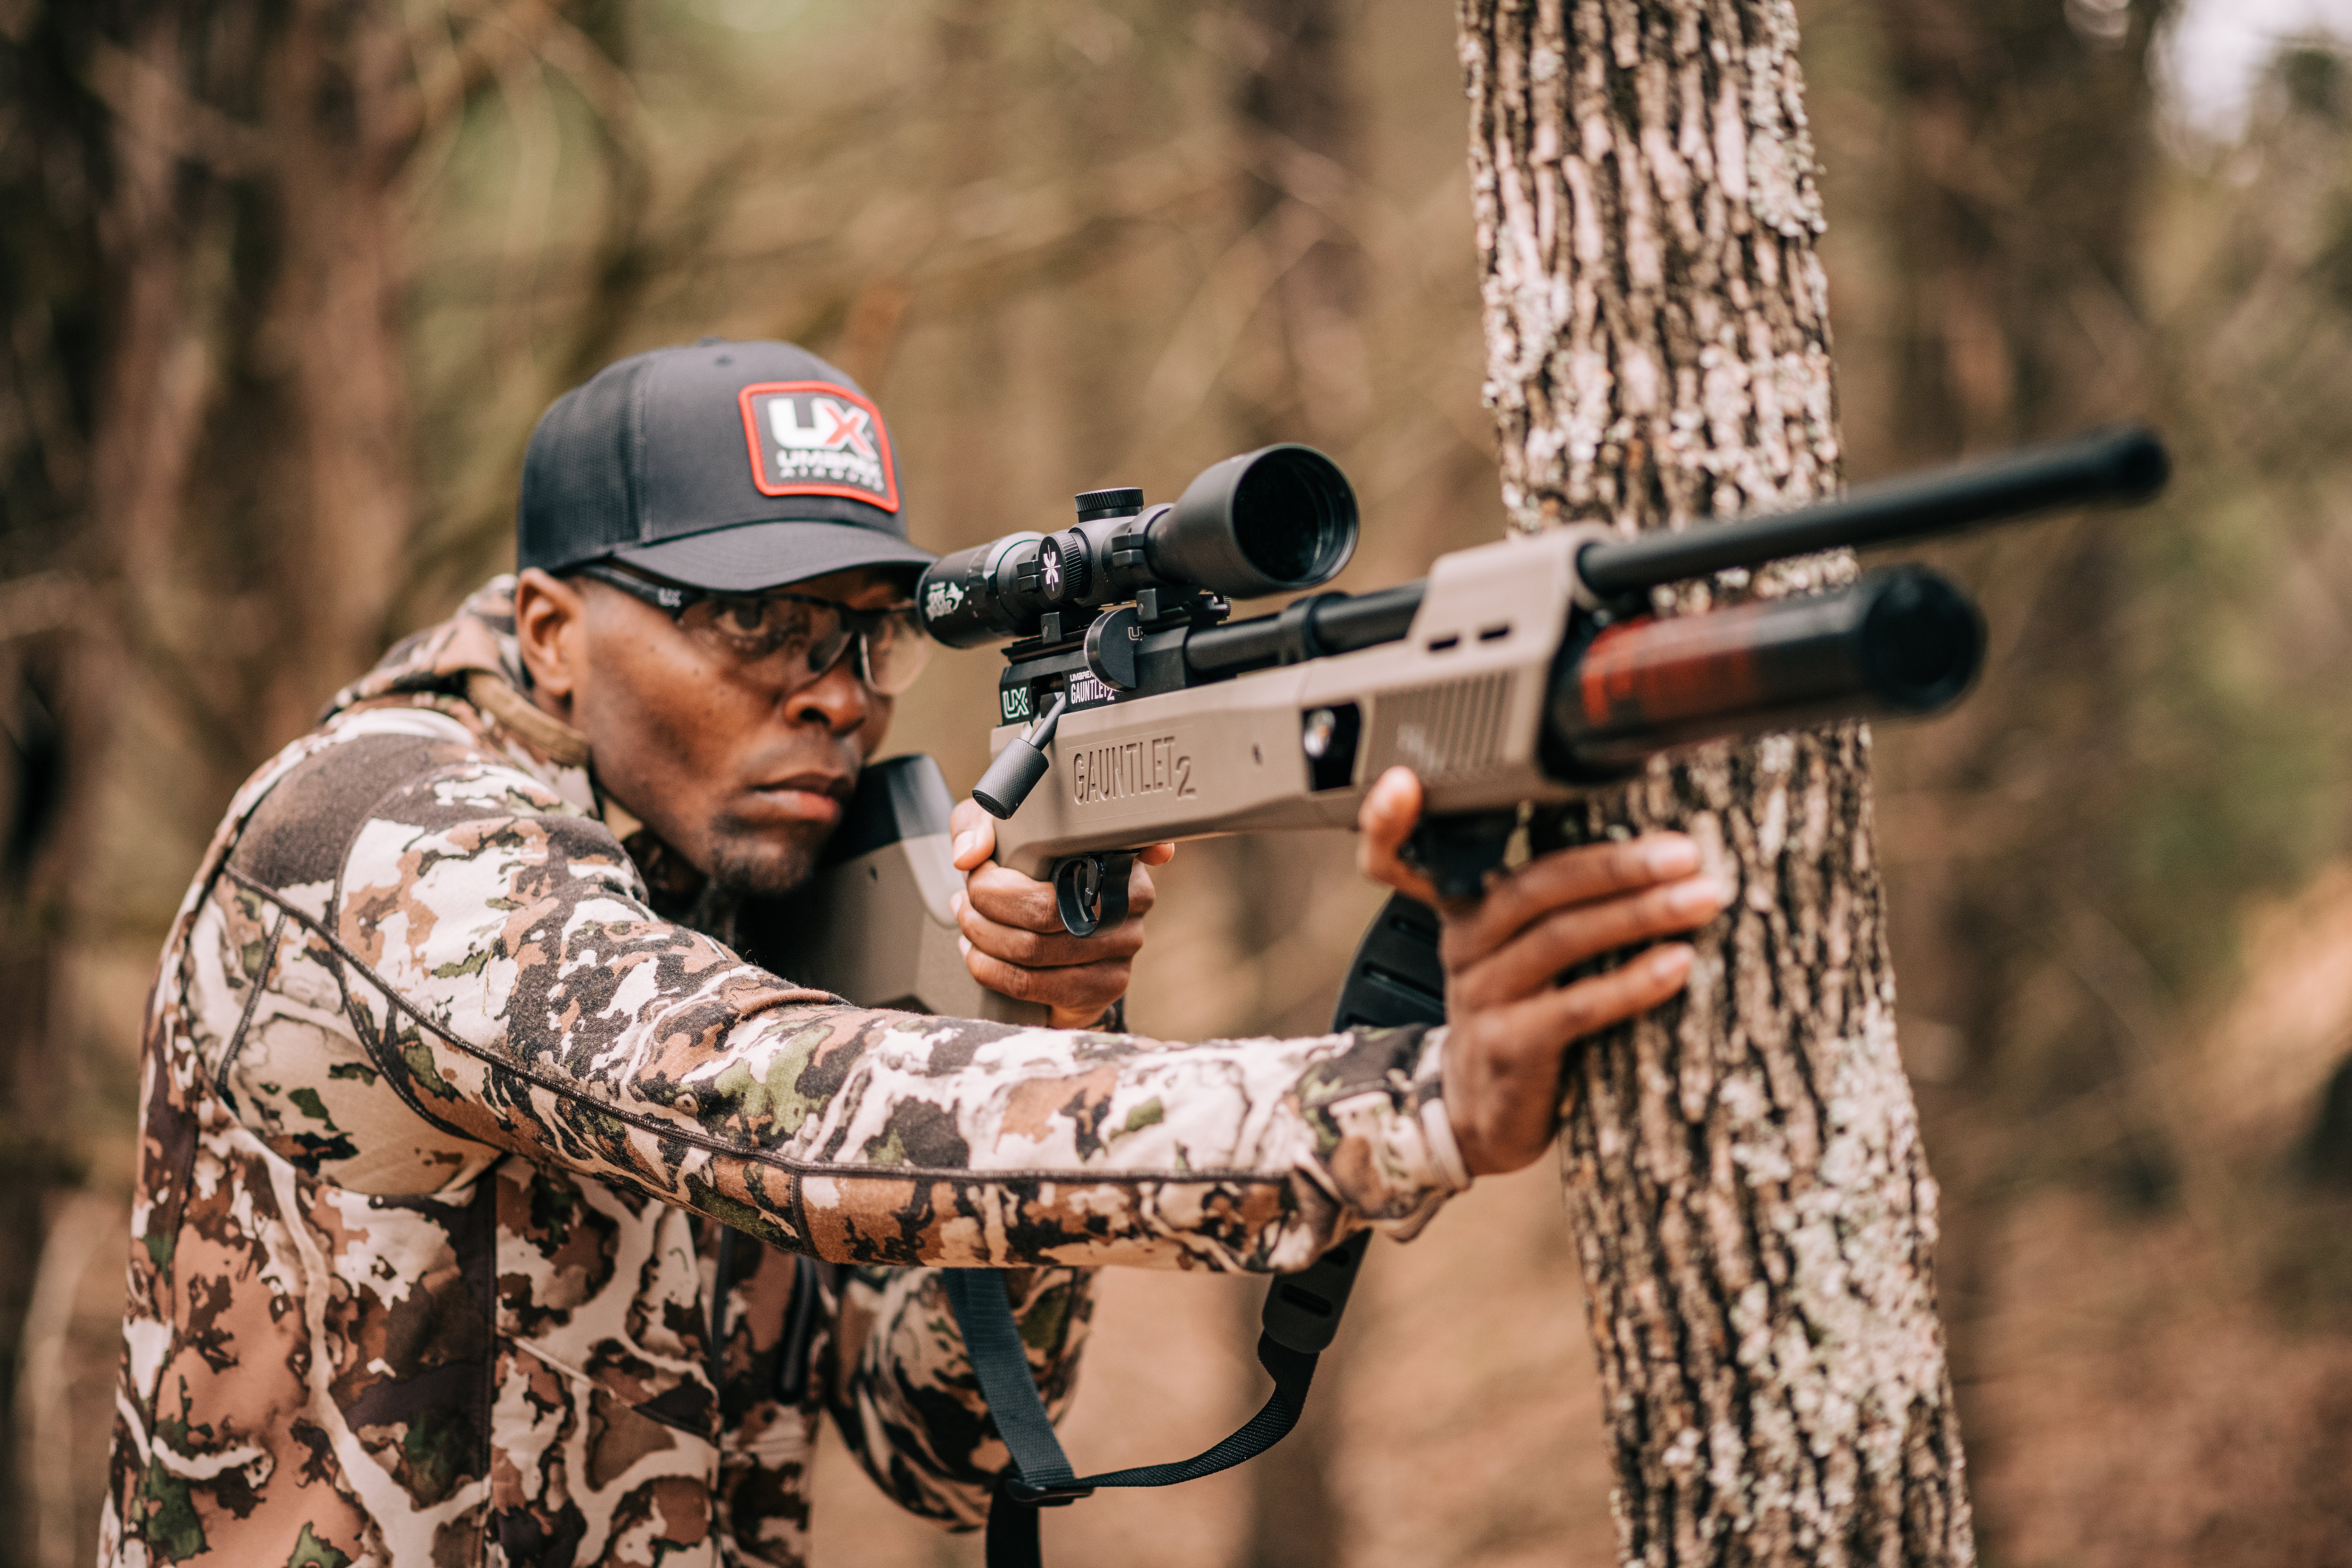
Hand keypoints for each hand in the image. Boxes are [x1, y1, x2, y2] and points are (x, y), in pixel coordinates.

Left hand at [947, 797, 1176, 1028]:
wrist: (1059, 930)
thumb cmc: (1034, 872)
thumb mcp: (1005, 832)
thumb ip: (979, 825)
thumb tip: (968, 855)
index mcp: (1114, 854)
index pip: (1059, 867)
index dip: (1003, 879)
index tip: (978, 874)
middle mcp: (1129, 902)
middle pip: (1041, 912)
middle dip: (986, 909)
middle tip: (965, 901)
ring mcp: (1123, 948)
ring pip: (1032, 951)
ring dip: (984, 939)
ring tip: (968, 925)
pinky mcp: (1105, 987)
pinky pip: (1031, 985)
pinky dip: (989, 971)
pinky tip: (978, 955)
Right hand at [1355, 767, 1728, 1176]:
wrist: (1485, 1116)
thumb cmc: (1524, 1015)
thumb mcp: (1522, 951)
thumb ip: (1555, 901)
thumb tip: (1654, 850)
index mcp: (1464, 910)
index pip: (1406, 857)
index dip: (1391, 822)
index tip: (1404, 783)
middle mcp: (1464, 945)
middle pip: (1531, 887)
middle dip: (1614, 864)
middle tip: (1683, 853)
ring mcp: (1480, 997)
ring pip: (1558, 940)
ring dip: (1639, 915)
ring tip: (1700, 900)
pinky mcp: (1507, 1047)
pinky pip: (1573, 1007)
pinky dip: (1631, 983)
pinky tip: (1678, 965)